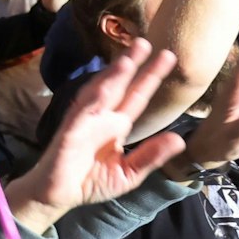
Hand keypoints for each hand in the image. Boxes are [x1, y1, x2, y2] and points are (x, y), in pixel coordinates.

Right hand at [4, 41, 184, 228]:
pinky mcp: (72, 127)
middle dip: (135, 64)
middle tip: (150, 41)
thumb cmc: (91, 184)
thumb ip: (151, 156)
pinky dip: (97, 92)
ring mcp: (87, 120)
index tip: (168, 58)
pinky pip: (85, 107)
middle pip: (122, 85)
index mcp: (118, 126)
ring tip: (132, 54)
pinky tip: (108, 79)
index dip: (151, 77)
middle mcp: (103, 117)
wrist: (59, 196)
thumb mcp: (129, 174)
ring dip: (116, 72)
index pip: (138, 97)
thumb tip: (179, 139)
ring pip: (103, 90)